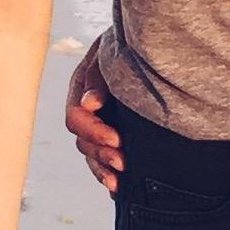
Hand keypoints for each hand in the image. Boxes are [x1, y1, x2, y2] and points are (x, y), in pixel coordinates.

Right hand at [63, 49, 123, 193]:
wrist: (154, 41)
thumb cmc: (130, 43)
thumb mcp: (112, 50)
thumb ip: (99, 76)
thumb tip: (91, 104)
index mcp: (81, 87)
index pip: (75, 118)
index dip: (94, 132)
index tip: (116, 139)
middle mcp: (87, 109)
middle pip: (83, 141)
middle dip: (102, 154)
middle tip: (124, 162)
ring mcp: (100, 123)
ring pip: (92, 154)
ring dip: (103, 169)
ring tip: (119, 181)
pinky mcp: (115, 134)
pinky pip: (105, 159)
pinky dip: (110, 173)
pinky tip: (120, 188)